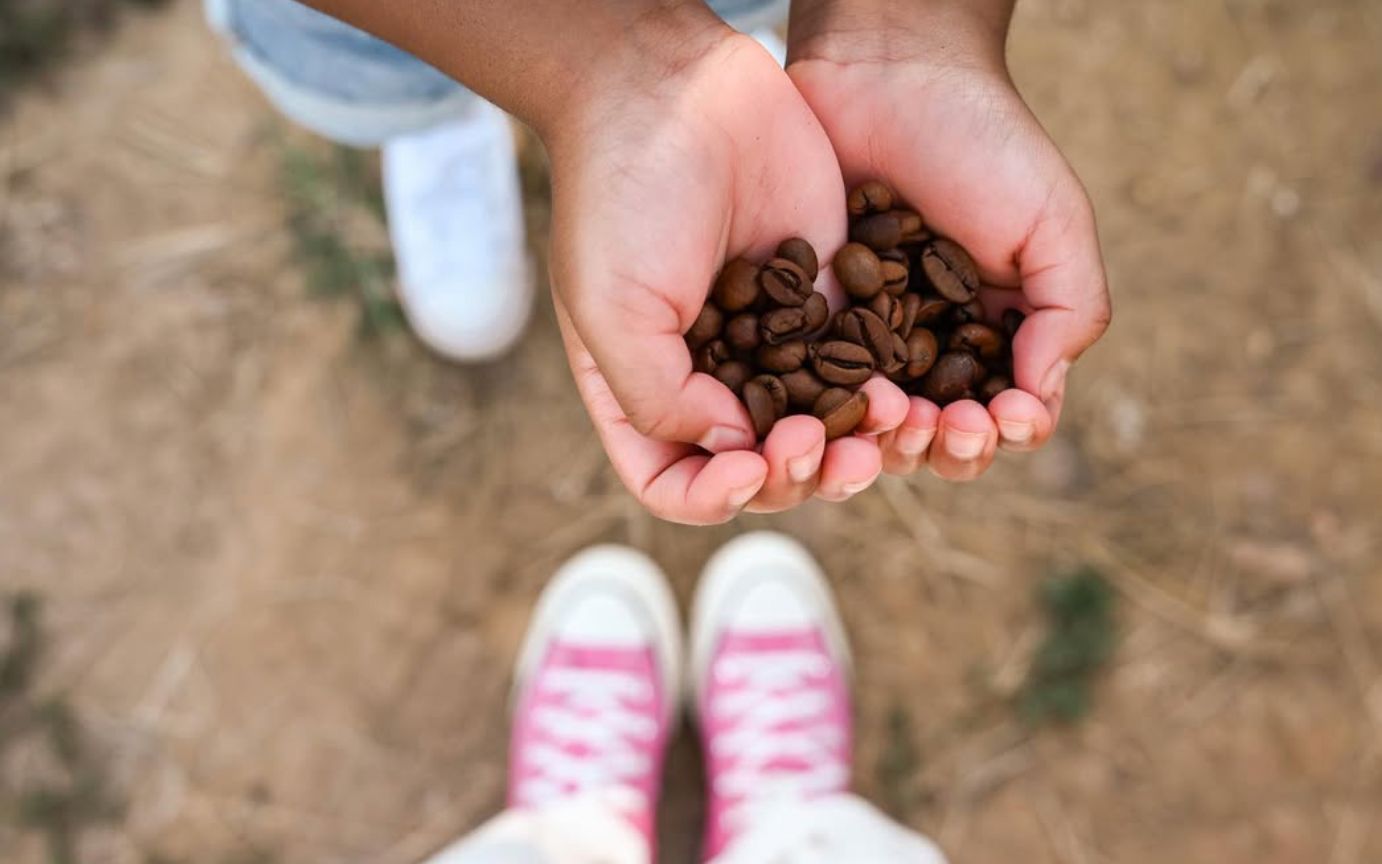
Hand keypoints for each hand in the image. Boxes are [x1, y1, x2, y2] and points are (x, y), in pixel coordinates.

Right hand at [544, 23, 909, 523]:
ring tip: (881, 428)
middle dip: (795, 475)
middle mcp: (705, 377)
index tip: (750, 466)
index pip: (673, 483)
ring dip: (850, 448)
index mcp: (641, 388)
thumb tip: (735, 449)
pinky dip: (881, 394)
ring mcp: (769, 343)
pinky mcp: (824, 303)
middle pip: (757, 470)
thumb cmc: (622, 195)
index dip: (712, 496)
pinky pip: (859, 370)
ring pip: (818, 431)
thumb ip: (658, 397)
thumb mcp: (612, 307)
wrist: (679, 87)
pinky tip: (903, 391)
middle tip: (822, 447)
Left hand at [787, 4, 1110, 480]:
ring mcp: (861, 337)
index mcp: (994, 335)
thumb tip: (1041, 399)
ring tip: (891, 418)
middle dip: (944, 447)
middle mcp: (927, 347)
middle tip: (941, 426)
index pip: (1003, 417)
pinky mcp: (803, 321)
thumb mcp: (1053, 222)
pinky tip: (827, 407)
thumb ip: (1070, 310)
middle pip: (933, 436)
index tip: (1002, 417)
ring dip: (885, 440)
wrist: (885, 70)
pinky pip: (807, 385)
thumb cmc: (982, 140)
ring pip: (869, 425)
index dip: (1003, 433)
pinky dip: (820, 409)